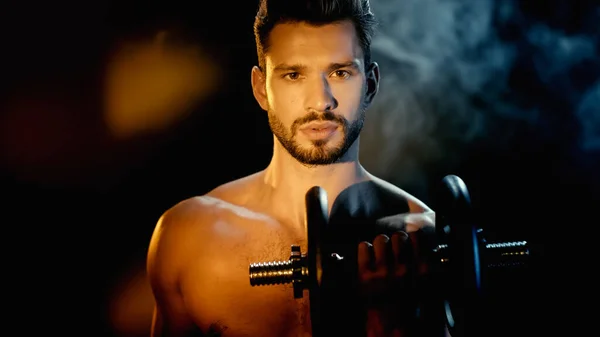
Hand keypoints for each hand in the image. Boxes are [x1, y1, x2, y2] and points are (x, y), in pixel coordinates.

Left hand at [357, 213, 435, 336]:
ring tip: (381, 251)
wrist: (392, 331)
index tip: (411, 239)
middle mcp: (402, 268)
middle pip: (398, 237)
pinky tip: (368, 256)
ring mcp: (383, 271)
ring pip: (380, 239)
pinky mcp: (365, 276)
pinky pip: (363, 248)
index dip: (413, 236)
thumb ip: (426, 270)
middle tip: (395, 247)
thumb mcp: (428, 291)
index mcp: (421, 271)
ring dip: (381, 244)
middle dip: (396, 240)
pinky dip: (365, 249)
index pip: (417, 237)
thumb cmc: (411, 314)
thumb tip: (424, 255)